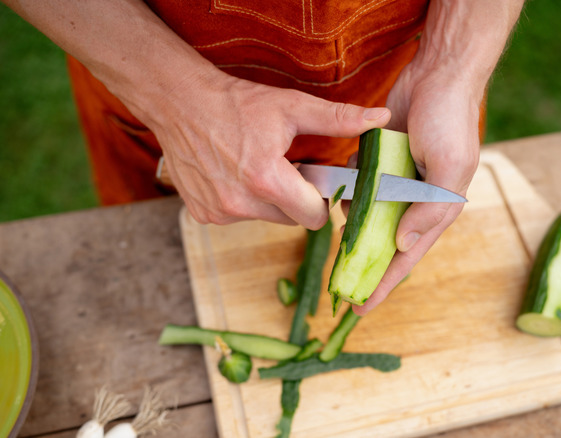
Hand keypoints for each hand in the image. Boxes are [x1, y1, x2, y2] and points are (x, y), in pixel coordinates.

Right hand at [152, 70, 390, 229]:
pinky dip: (242, 200)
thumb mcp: (291, 107)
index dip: (319, 200)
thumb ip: (338, 119)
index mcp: (266, 180)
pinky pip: (238, 217)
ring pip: (265, 219)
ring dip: (268, 199)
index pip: (314, 218)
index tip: (314, 179)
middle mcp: (240, 203)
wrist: (180, 102)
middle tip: (284, 167)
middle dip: (294, 198)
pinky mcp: (202, 215)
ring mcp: (218, 212)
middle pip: (290, 219)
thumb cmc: (237, 103)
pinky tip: (233, 173)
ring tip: (256, 166)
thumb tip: (380, 119)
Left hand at [353, 65, 481, 314]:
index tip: (360, 308)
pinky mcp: (381, 160)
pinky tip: (340, 192)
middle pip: (385, 243)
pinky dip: (350, 189)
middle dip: (363, 264)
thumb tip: (403, 246)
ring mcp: (397, 180)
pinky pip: (361, 183)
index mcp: (436, 208)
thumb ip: (430, 209)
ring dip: (353, 222)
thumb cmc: (451, 122)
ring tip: (338, 230)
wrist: (438, 75)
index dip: (384, 284)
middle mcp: (415, 199)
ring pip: (369, 214)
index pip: (407, 257)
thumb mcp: (450, 169)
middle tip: (338, 287)